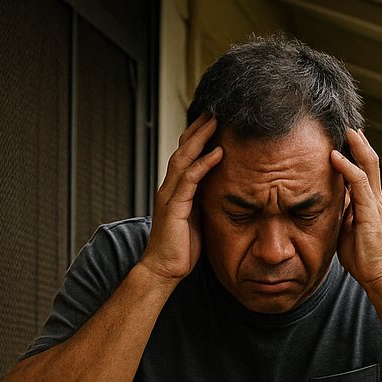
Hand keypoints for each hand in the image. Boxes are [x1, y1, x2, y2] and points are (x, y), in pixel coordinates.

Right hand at [140, 114, 223, 285]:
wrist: (163, 271)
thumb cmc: (180, 250)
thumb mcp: (196, 220)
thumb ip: (202, 203)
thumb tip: (218, 191)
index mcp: (174, 191)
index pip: (184, 156)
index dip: (197, 138)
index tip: (212, 122)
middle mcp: (169, 188)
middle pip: (182, 149)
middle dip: (198, 129)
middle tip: (214, 110)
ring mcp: (169, 196)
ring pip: (184, 158)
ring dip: (201, 138)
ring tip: (216, 121)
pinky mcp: (174, 207)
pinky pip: (190, 179)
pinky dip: (204, 163)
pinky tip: (218, 152)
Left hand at [331, 129, 381, 292]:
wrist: (380, 276)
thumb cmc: (364, 259)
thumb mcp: (348, 230)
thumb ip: (343, 214)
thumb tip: (332, 204)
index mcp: (371, 203)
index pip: (365, 171)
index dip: (357, 153)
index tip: (346, 139)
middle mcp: (376, 199)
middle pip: (370, 162)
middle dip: (359, 142)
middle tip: (347, 125)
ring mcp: (375, 204)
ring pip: (368, 165)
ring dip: (356, 146)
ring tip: (345, 131)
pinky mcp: (370, 212)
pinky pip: (360, 182)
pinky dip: (347, 167)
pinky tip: (335, 156)